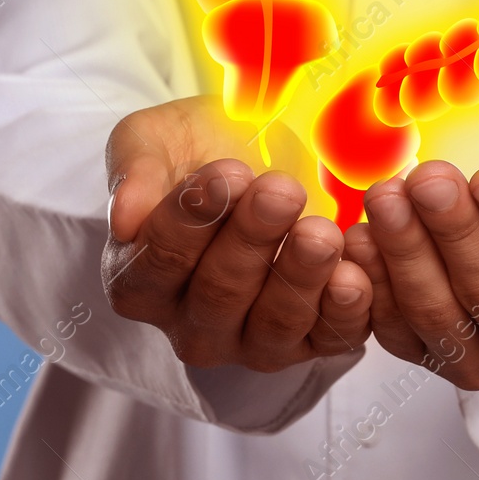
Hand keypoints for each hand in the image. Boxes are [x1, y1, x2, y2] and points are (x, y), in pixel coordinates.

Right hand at [101, 96, 371, 370]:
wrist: (260, 147)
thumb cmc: (198, 147)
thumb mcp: (153, 139)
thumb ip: (135, 172)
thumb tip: (125, 218)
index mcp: (139, 281)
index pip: (158, 262)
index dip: (191, 221)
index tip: (225, 174)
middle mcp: (191, 323)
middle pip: (219, 294)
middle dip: (251, 239)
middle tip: (280, 190)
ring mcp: (251, 338)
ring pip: (274, 324)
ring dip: (299, 276)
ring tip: (320, 231)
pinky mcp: (310, 340)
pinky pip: (328, 338)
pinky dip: (343, 311)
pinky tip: (353, 274)